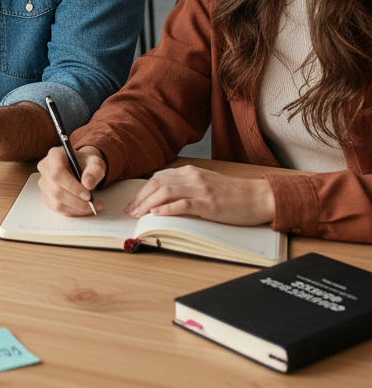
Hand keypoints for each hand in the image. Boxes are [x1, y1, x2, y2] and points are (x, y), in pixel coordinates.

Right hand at [37, 144, 106, 214]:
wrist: (80, 167)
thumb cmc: (86, 164)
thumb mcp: (95, 163)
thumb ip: (94, 171)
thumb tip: (88, 184)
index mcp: (55, 155)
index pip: (57, 173)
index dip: (72, 187)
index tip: (88, 196)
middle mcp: (45, 168)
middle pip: (56, 191)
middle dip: (77, 202)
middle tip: (93, 204)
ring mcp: (43, 183)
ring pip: (56, 202)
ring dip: (76, 209)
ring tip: (92, 207)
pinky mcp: (46, 195)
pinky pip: (57, 208)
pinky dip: (72, 211)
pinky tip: (83, 209)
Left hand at [125, 165, 274, 225]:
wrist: (257, 197)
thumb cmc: (232, 194)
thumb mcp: (204, 183)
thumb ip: (185, 186)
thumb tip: (163, 197)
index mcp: (189, 172)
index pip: (158, 178)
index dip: (142, 191)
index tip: (133, 203)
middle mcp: (192, 177)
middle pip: (157, 184)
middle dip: (140, 198)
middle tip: (130, 211)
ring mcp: (200, 190)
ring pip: (166, 192)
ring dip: (148, 204)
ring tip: (139, 214)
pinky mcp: (209, 204)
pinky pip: (183, 204)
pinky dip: (167, 209)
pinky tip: (157, 214)